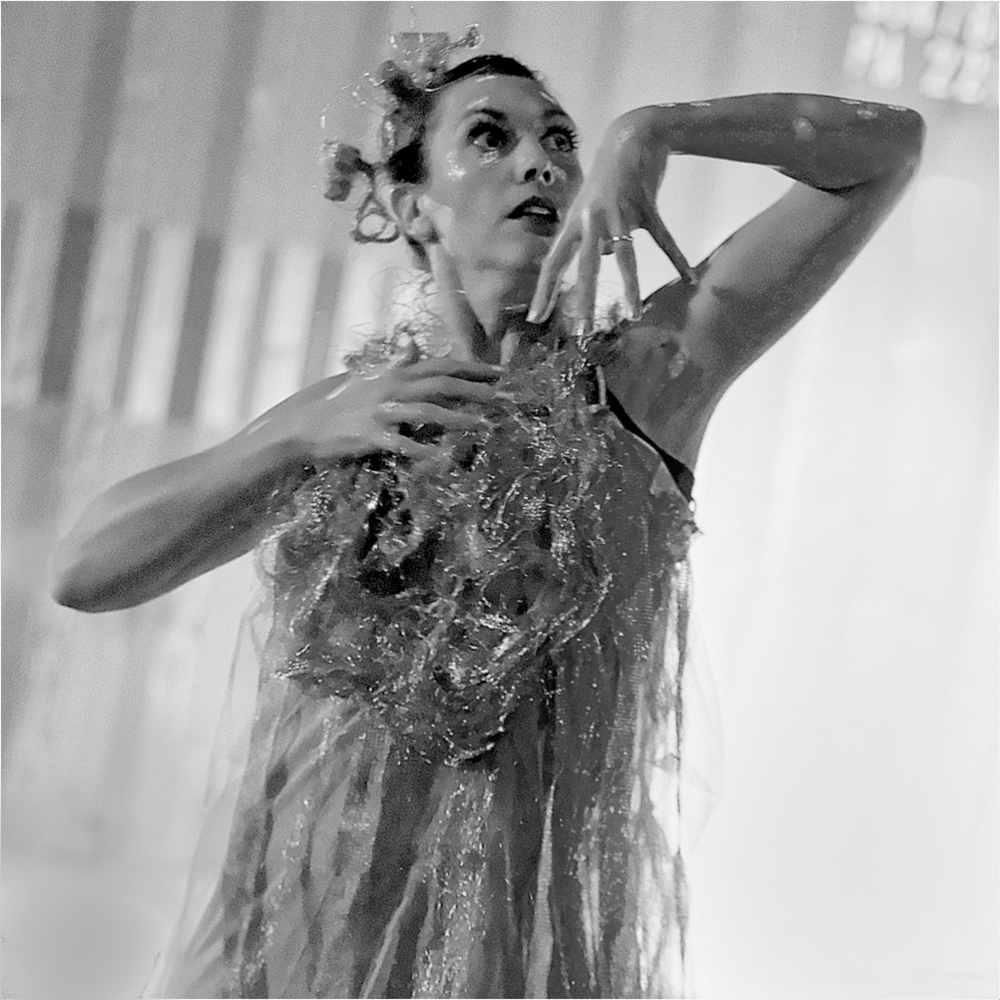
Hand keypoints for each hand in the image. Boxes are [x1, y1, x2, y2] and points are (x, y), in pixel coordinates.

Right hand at [244, 357, 500, 462]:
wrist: (301, 425)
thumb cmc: (336, 402)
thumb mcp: (367, 375)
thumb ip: (394, 361)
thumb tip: (412, 342)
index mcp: (393, 373)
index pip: (440, 365)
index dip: (471, 367)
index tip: (499, 372)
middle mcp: (391, 387)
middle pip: (441, 384)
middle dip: (474, 389)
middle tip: (502, 397)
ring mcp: (381, 412)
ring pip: (428, 412)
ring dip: (458, 419)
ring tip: (484, 426)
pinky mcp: (370, 436)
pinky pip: (402, 444)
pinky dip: (423, 450)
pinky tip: (443, 458)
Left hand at [528, 109, 696, 333]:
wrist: (632, 133)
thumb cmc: (608, 177)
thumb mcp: (590, 207)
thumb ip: (593, 237)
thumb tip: (602, 262)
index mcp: (575, 221)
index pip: (553, 261)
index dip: (544, 290)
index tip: (536, 317)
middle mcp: (592, 218)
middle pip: (584, 265)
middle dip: (583, 299)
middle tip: (582, 331)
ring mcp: (619, 211)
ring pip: (624, 257)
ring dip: (631, 287)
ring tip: (635, 314)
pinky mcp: (646, 205)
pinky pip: (662, 238)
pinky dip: (676, 257)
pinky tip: (688, 277)